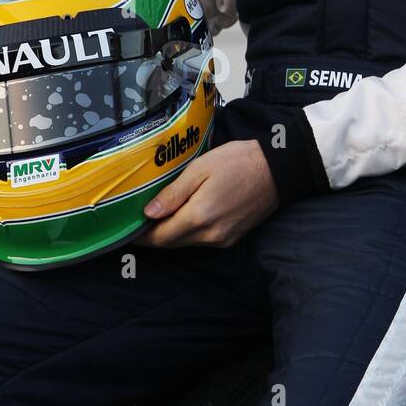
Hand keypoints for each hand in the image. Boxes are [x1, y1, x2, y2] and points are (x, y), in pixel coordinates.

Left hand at [139, 139, 279, 248]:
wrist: (278, 169)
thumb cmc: (238, 161)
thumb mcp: (200, 169)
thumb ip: (173, 194)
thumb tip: (148, 214)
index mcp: (199, 217)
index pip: (161, 238)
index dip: (142, 236)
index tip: (128, 229)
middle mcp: (210, 235)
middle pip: (172, 243)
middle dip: (155, 235)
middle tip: (140, 220)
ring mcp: (223, 240)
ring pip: (187, 242)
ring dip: (173, 233)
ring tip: (162, 214)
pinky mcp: (232, 238)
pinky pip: (203, 240)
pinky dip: (190, 231)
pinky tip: (187, 215)